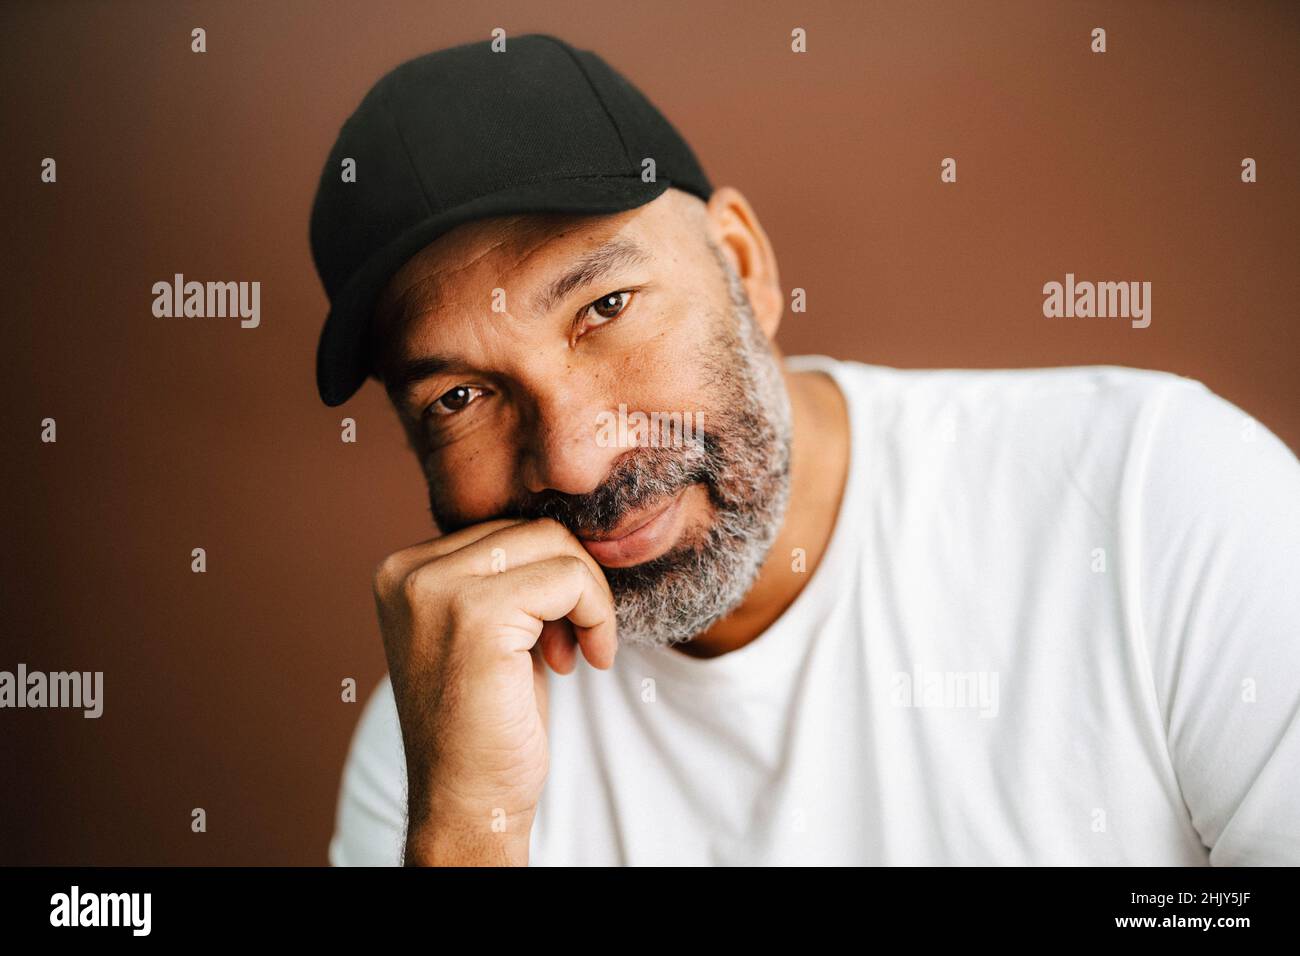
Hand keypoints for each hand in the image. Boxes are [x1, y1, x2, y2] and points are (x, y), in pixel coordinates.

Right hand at [370, 517, 617, 864]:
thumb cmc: (484, 725)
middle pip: (531, 528)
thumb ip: (503, 576)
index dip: (547, 576)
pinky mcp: (476, 614)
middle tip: (573, 647)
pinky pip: (569, 578)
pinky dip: (596, 616)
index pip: (504, 527)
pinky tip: (585, 662)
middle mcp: (407, 571)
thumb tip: (567, 528)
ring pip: (554, 544)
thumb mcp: (484, 632)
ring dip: (588, 599)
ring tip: (577, 654)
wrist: (465, 805)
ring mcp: (435, 589)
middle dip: (572, 583)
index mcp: (402, 570)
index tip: (553, 635)